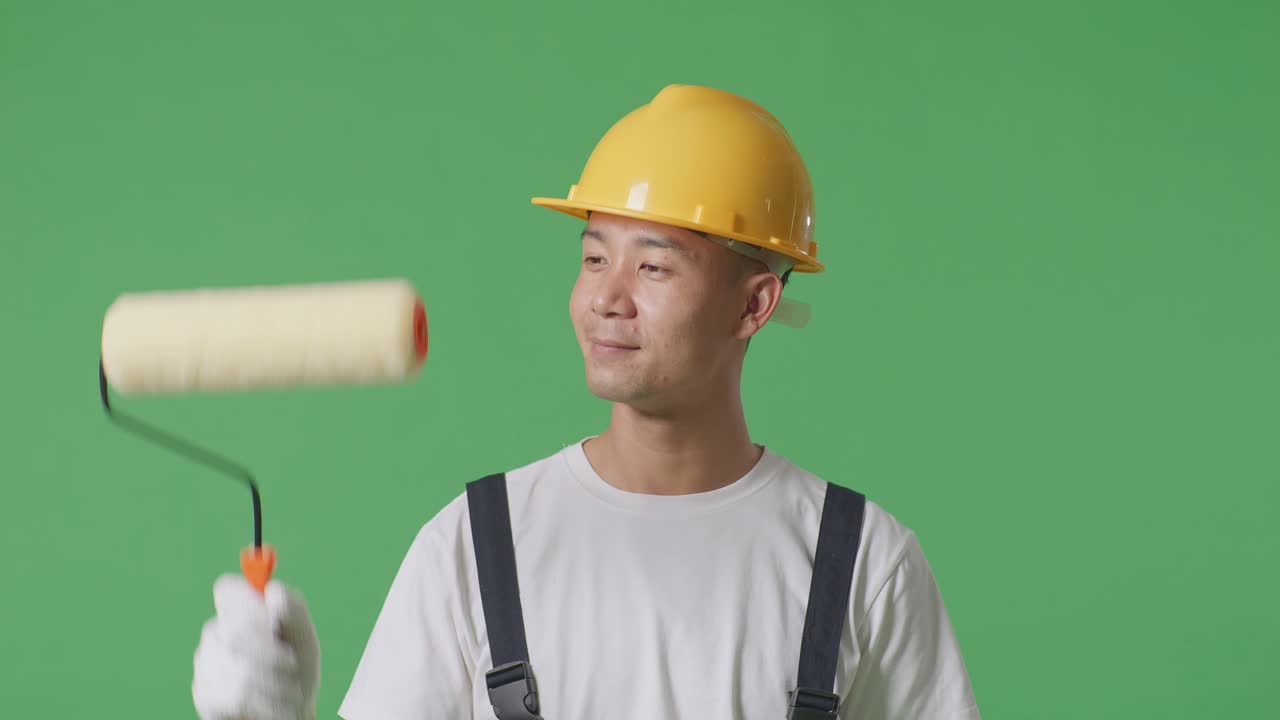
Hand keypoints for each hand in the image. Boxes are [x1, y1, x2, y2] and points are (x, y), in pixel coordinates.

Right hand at [192, 574, 320, 719]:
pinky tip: (272, 706)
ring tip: (289, 692)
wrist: (289, 711)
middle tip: (292, 665)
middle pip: (237, 631)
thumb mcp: (303, 636)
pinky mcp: (203, 692)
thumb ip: (292, 609)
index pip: (228, 590)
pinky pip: (237, 696)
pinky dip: (267, 704)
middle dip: (273, 654)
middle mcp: (217, 630)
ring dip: (276, 684)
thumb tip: (272, 590)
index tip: (276, 625)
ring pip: (242, 669)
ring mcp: (205, 662)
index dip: (251, 607)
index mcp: (240, 609)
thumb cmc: (297, 667)